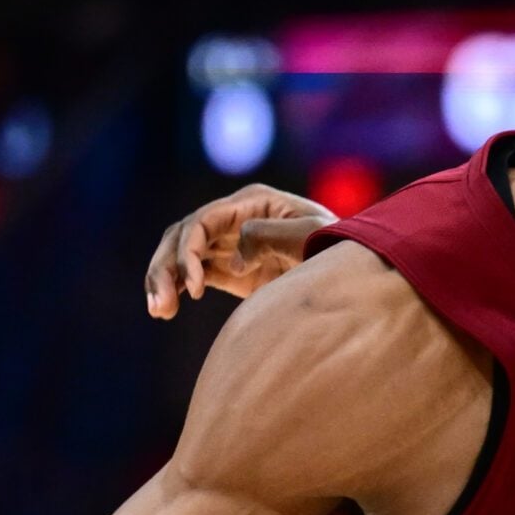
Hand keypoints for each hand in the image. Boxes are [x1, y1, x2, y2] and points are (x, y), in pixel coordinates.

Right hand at [144, 185, 333, 316]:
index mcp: (251, 203)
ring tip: (159, 311)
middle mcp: (235, 219)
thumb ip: (266, 238)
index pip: (202, 221)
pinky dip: (178, 288)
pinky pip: (195, 274)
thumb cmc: (335, 245)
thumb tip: (232, 262)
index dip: (188, 252)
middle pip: (182, 236)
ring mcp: (231, 244)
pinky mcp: (233, 270)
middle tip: (159, 305)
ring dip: (164, 279)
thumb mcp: (307, 236)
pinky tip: (166, 309)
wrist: (354, 272)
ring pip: (182, 255)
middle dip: (165, 268)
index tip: (194, 289)